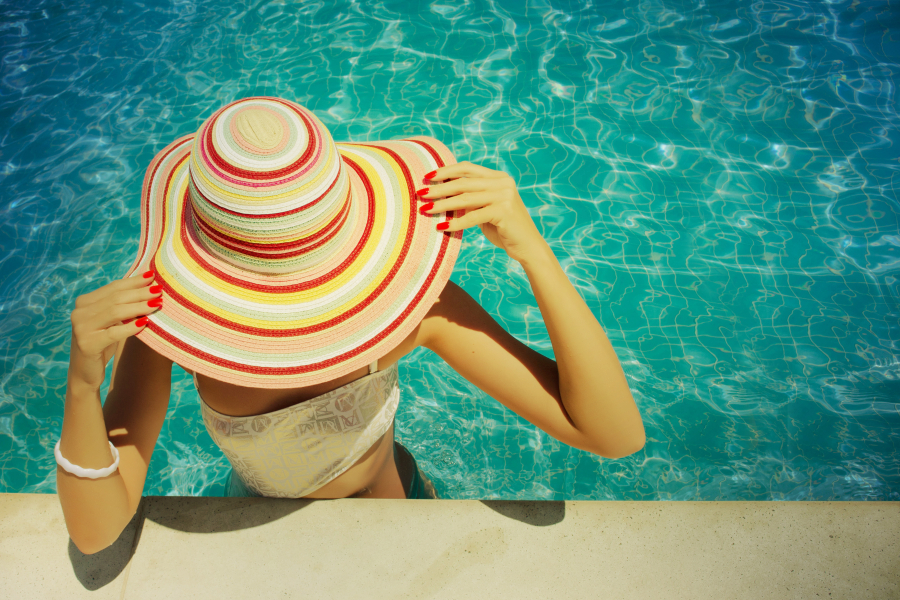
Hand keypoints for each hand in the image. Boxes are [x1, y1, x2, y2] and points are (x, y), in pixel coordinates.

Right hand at [68, 271, 161, 390]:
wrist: (85, 372)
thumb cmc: (103, 343)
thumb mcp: (110, 321)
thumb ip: (120, 304)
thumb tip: (148, 285)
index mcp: (84, 302)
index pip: (113, 287)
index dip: (134, 281)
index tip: (153, 276)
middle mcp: (79, 312)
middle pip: (116, 297)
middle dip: (140, 292)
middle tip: (159, 290)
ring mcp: (81, 328)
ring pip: (115, 312)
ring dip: (139, 306)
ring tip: (157, 303)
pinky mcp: (87, 344)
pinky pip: (113, 332)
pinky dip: (131, 327)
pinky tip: (145, 323)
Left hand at [418, 162, 549, 264]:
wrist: (528, 246)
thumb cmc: (504, 229)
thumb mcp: (486, 210)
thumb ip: (471, 200)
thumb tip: (442, 194)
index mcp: (498, 177)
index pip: (467, 168)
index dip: (446, 170)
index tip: (427, 176)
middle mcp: (503, 183)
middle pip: (464, 182)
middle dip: (439, 188)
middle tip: (420, 194)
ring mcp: (504, 196)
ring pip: (465, 198)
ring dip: (442, 204)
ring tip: (425, 209)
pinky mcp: (503, 211)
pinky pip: (473, 216)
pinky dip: (456, 222)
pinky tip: (441, 226)